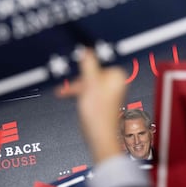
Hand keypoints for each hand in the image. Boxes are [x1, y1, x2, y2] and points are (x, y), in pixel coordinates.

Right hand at [56, 48, 126, 162]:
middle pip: (92, 74)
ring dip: (79, 89)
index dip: (82, 70)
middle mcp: (116, 83)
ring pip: (89, 83)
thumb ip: (88, 65)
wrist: (100, 137)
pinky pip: (90, 92)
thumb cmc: (98, 116)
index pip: (96, 63)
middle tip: (69, 89)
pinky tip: (78, 102)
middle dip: (79, 81)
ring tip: (68, 96)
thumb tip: (87, 49)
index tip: (74, 73)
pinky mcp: (105, 102)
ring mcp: (111, 93)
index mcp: (117, 76)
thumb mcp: (89, 85)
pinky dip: (82, 95)